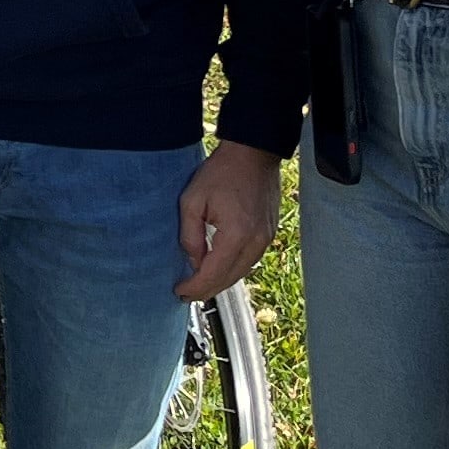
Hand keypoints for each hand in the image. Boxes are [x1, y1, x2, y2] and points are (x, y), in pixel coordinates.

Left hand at [176, 141, 282, 301]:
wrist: (253, 154)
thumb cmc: (221, 172)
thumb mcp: (192, 201)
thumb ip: (190, 235)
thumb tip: (192, 261)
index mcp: (236, 235)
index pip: (213, 273)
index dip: (195, 287)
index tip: (180, 292)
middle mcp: (255, 241)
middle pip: (229, 278)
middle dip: (207, 290)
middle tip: (187, 294)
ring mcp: (266, 239)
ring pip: (242, 272)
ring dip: (220, 281)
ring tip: (200, 285)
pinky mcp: (269, 234)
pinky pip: (250, 260)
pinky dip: (233, 269)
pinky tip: (219, 268)